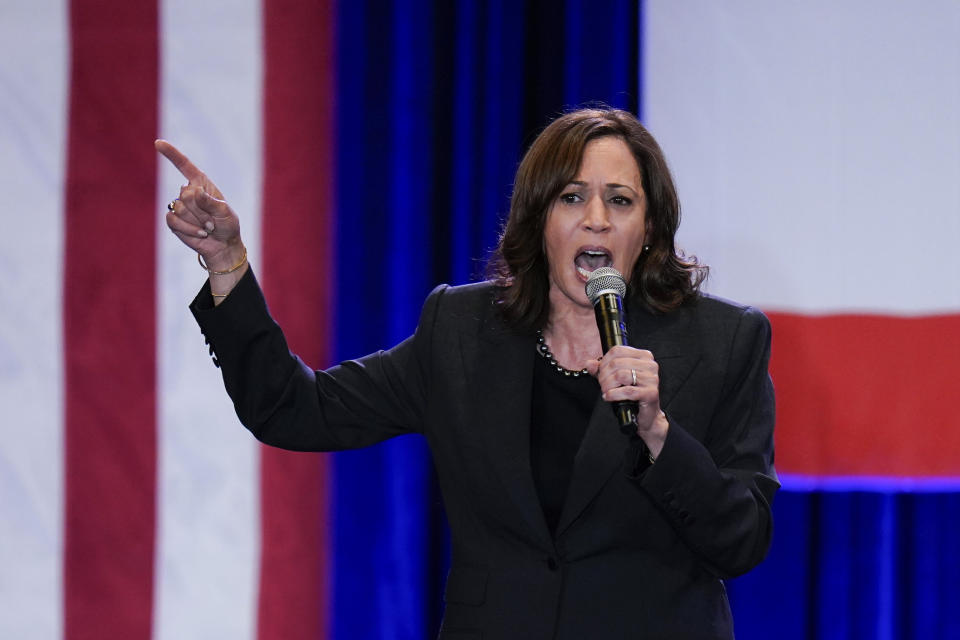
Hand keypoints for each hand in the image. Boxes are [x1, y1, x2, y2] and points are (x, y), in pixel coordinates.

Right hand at [155, 139, 243, 269]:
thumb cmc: (227, 225)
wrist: (222, 245)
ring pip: (179, 208)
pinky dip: (189, 229)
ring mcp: (179, 206)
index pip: (184, 165)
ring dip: (197, 221)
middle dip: (201, 211)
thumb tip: (194, 191)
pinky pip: (173, 220)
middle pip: (185, 194)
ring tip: (207, 228)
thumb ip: (211, 201)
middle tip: (212, 221)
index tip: (158, 143)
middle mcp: (188, 192)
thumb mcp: (225, 212)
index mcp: (201, 183)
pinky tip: (199, 233)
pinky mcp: (173, 221)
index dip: (171, 154)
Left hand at [586, 345, 668, 452]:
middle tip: (602, 385)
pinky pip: (627, 391)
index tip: (600, 373)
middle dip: (604, 376)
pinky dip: (614, 394)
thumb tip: (590, 364)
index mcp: (644, 356)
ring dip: (608, 385)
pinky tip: (609, 397)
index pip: (617, 350)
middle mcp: (650, 365)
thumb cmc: (632, 393)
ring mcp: (652, 379)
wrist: (646, 414)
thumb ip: (601, 369)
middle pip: (617, 363)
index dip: (604, 362)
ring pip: (621, 376)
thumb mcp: (614, 378)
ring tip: (606, 391)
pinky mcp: (651, 393)